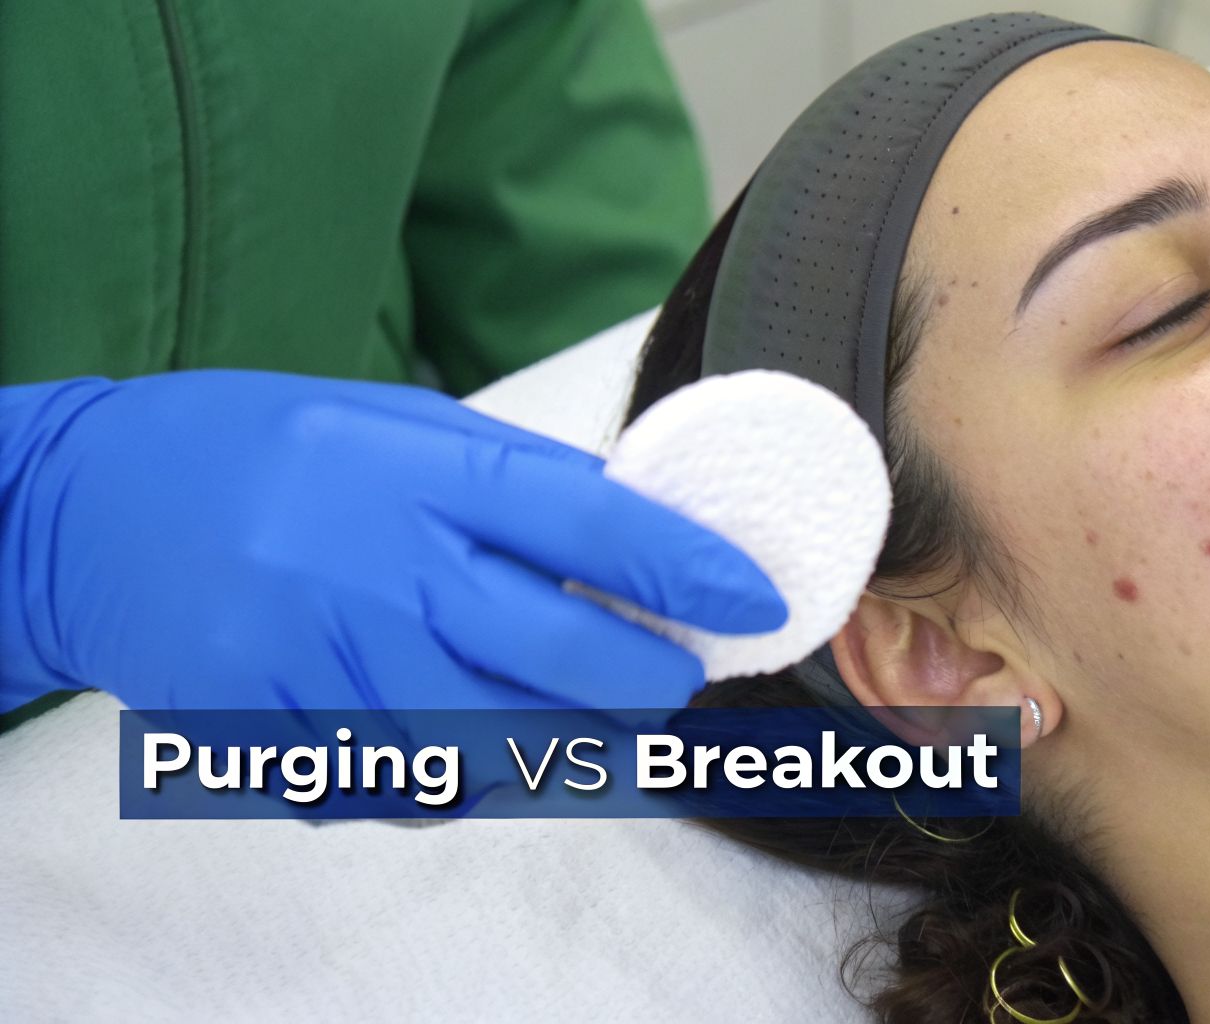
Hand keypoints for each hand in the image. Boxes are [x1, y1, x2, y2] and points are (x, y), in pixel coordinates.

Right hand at [0, 372, 785, 712]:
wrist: (85, 506)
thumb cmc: (263, 453)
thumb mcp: (394, 422)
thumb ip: (512, 480)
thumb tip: (638, 526)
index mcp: (420, 469)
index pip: (593, 525)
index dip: (690, 572)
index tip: (752, 603)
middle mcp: (380, 563)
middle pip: (562, 657)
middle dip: (645, 684)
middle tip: (671, 684)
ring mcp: (322, 654)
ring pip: (495, 744)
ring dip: (560, 744)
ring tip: (580, 718)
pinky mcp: (272, 727)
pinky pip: (399, 784)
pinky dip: (450, 776)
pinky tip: (456, 739)